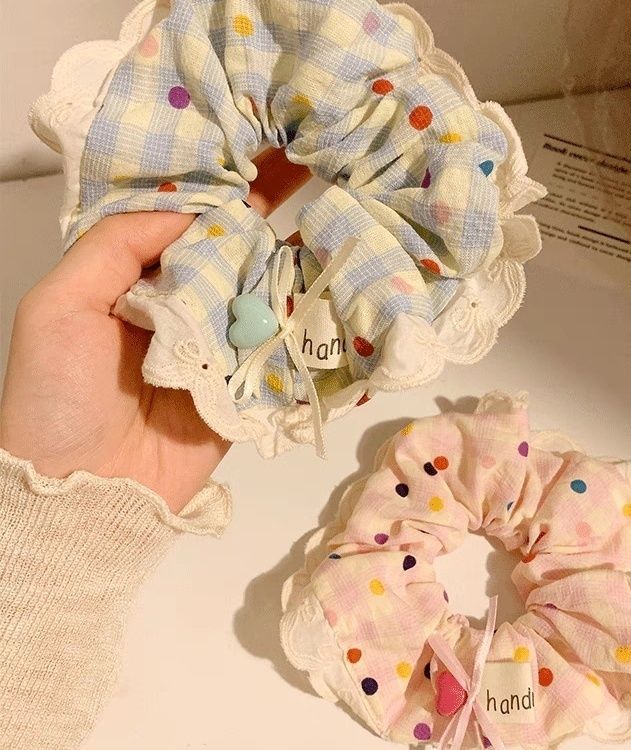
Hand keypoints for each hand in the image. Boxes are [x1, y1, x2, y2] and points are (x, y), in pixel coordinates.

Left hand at [0, 148, 310, 511]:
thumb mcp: (59, 307)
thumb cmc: (59, 396)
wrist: (88, 493)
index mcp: (136, 280)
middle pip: (232, 252)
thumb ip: (114, 247)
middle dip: (268, 213)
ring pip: (263, 294)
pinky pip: (279, 347)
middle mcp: (182, 306)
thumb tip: (191, 211)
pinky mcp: (246, 385)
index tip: (257, 147)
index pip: (182, 222)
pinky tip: (340, 286)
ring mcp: (219, 345)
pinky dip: (308, 322)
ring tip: (339, 217)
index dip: (217, 186)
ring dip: (296, 260)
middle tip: (313, 166)